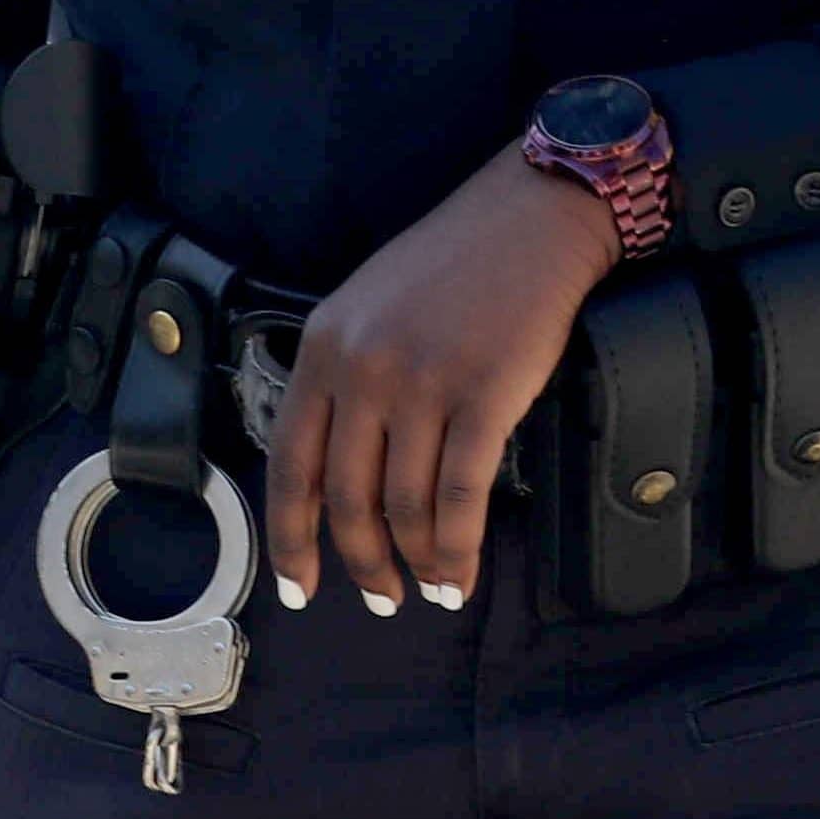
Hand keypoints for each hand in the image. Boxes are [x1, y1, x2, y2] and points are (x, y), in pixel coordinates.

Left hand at [264, 152, 619, 617]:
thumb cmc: (451, 267)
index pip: (290, 463)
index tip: (298, 586)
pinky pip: (461, 497)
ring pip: (405, 506)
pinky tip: (462, 575)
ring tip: (431, 591)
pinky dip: (459, 549)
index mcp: (323, 349)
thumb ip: (344, 382)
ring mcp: (423, 383)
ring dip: (417, 563)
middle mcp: (363, 369)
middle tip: (381, 598)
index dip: (291, 537)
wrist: (529, 220)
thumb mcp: (367, 309)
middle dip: (361, 563)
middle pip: (347, 498)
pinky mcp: (484, 396)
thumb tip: (338, 479)